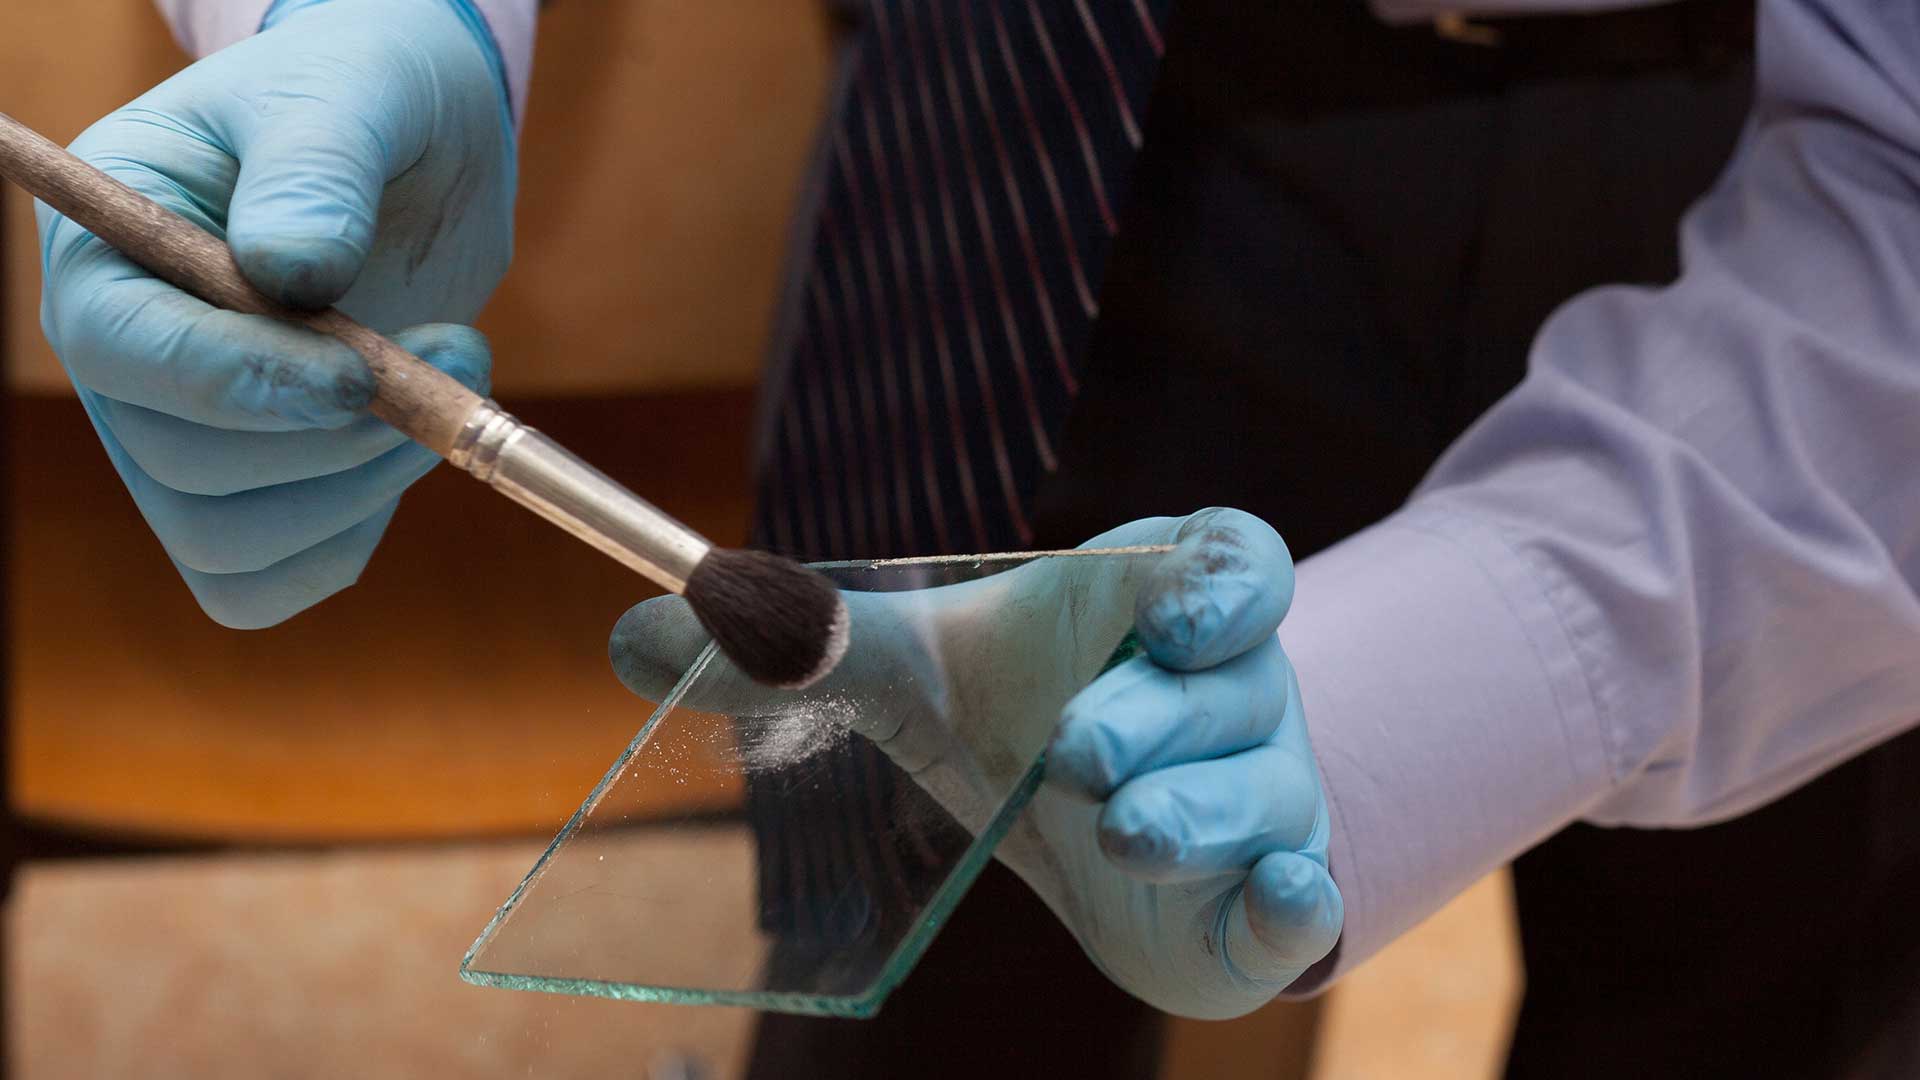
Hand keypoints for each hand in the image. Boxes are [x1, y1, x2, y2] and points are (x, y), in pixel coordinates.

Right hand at [36, 0, 512, 626]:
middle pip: (183, 467)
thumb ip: (316, 168)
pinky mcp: (258, 489)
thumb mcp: (344, 98)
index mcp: (106, 252)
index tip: (354, 374)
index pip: (123, 353)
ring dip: (361, 490)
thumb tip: (293, 268)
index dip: (235, 382)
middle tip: (457, 352)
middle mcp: (127, 360)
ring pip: (226, 541)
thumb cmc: (360, 105)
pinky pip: (272, 578)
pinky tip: (417, 448)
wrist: (410, 148)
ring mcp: (183, 435)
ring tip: (455, 385)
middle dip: (333, 438)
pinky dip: (352, 535)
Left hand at [609, 509, 1341, 1018]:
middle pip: (1235, 685)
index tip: (1169, 609)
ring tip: (1122, 830)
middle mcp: (1232, 692)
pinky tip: (1276, 900)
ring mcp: (1262, 793)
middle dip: (1158, 715)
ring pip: (1265, 792)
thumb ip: (797, 645)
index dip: (1221, 580)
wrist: (1084, 828)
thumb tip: (629, 634)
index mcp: (1162, 606)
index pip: (1234, 562)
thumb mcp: (910, 675)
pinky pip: (1310, 898)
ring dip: (1201, 811)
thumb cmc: (1011, 715)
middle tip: (1077, 749)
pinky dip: (1302, 902)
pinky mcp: (1262, 897)